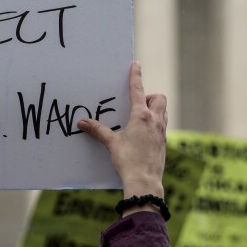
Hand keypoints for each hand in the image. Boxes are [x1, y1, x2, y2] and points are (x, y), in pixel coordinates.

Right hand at [77, 62, 167, 215]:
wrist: (145, 182)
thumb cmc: (128, 161)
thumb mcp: (111, 143)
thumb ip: (98, 130)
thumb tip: (82, 122)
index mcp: (141, 116)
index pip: (138, 89)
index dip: (135, 75)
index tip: (136, 64)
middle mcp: (154, 121)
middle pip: (159, 98)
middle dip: (150, 96)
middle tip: (137, 104)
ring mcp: (162, 132)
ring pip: (163, 111)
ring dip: (154, 109)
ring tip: (140, 118)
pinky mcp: (164, 143)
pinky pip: (162, 126)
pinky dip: (155, 124)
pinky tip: (144, 135)